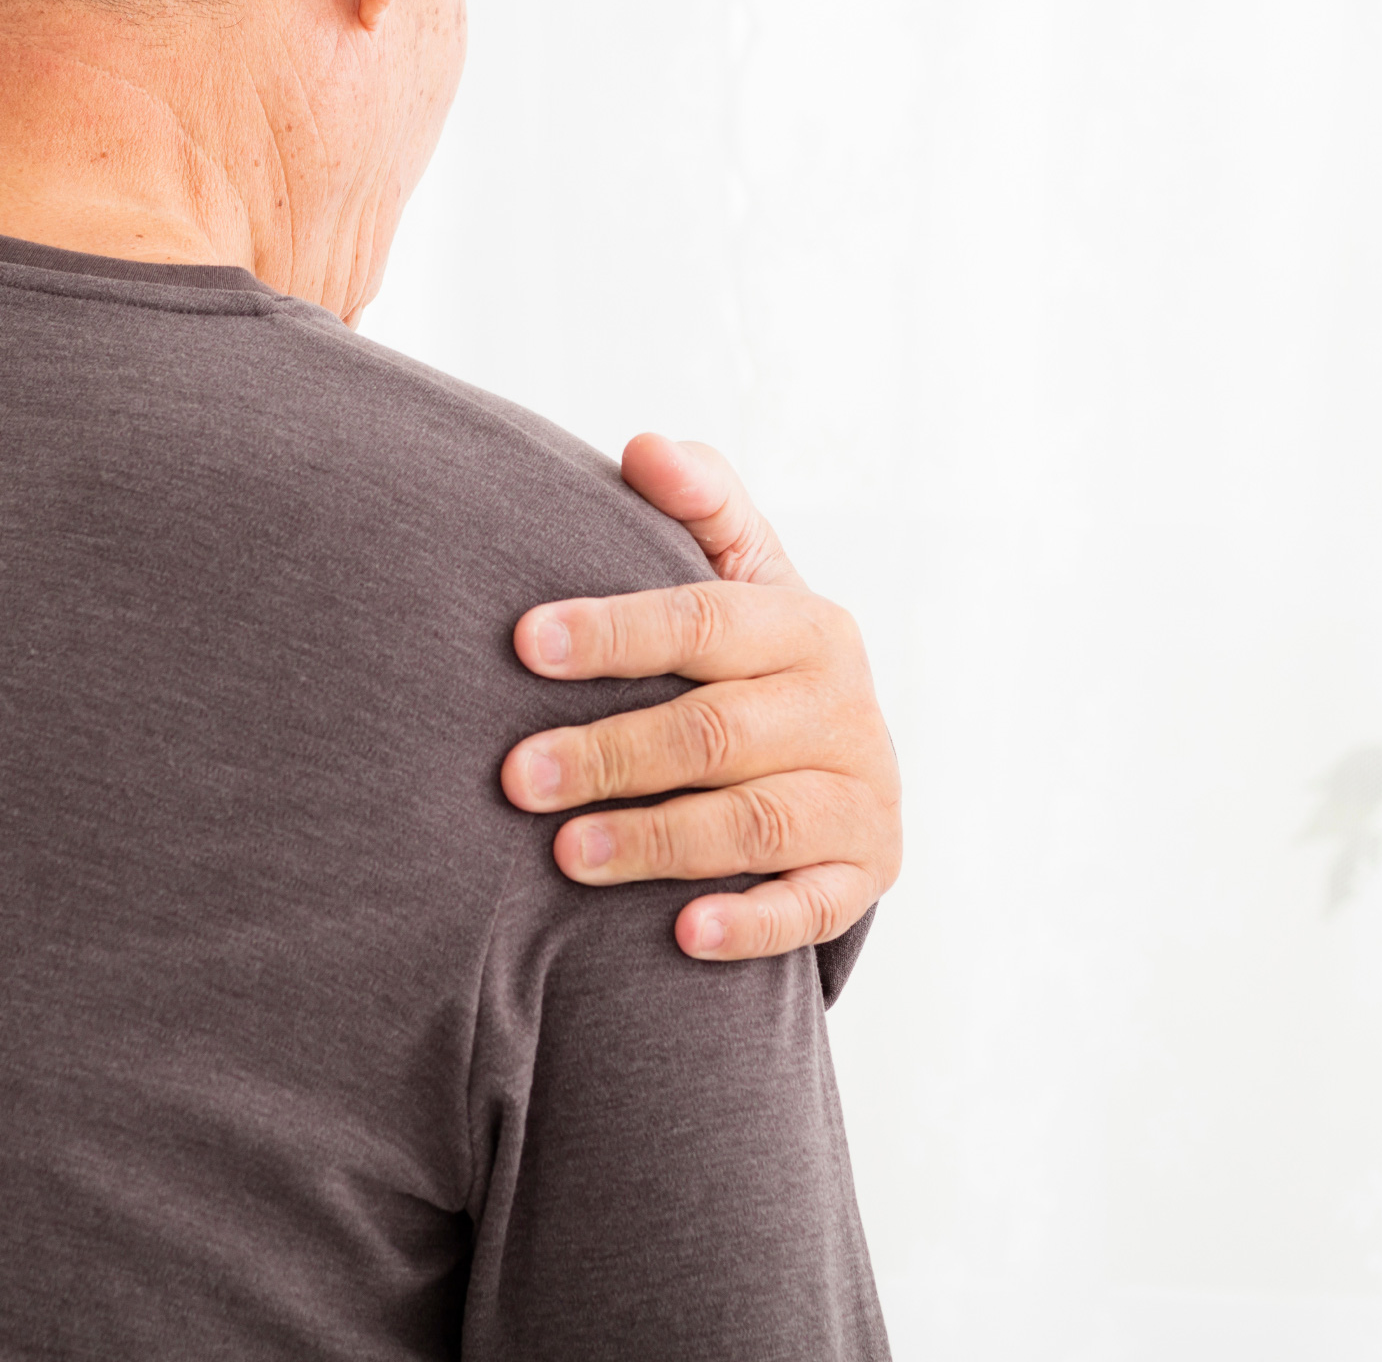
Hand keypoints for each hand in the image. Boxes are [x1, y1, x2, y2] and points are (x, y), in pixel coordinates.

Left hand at [498, 436, 901, 961]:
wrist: (844, 760)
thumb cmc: (758, 658)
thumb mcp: (743, 572)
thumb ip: (700, 505)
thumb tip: (644, 447)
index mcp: (805, 624)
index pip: (703, 621)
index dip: (613, 630)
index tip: (523, 642)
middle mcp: (842, 708)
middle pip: (717, 732)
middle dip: (610, 753)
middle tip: (516, 776)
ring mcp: (859, 795)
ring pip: (753, 823)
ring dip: (656, 841)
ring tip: (565, 854)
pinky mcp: (866, 873)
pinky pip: (812, 908)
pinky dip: (750, 922)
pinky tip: (681, 934)